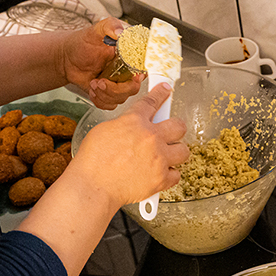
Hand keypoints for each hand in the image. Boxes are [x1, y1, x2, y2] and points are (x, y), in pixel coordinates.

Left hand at [61, 17, 141, 108]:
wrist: (66, 58)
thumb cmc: (82, 43)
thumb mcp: (96, 30)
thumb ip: (109, 25)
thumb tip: (120, 33)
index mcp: (129, 56)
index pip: (145, 69)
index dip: (140, 76)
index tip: (131, 78)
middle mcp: (126, 72)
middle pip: (134, 88)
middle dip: (116, 89)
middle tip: (101, 82)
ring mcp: (118, 84)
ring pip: (121, 99)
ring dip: (105, 94)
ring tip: (94, 83)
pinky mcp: (109, 94)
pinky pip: (111, 105)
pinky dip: (100, 100)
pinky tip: (93, 90)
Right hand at [71, 83, 188, 207]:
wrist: (93, 186)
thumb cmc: (92, 161)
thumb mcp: (103, 130)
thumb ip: (123, 125)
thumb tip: (131, 128)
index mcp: (134, 122)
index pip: (152, 102)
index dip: (161, 94)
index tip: (167, 90)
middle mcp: (151, 137)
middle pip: (178, 126)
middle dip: (176, 128)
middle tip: (171, 133)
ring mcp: (159, 158)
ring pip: (183, 151)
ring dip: (176, 153)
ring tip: (167, 156)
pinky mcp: (161, 178)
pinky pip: (176, 175)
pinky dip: (169, 175)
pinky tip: (160, 175)